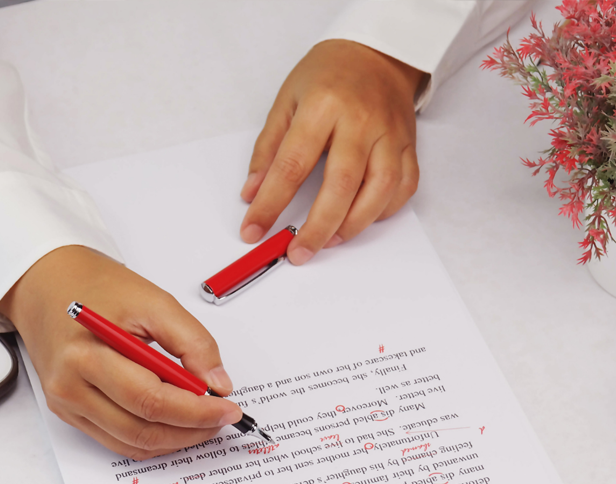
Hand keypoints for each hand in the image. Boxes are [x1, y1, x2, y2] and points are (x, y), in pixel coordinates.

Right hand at [0, 245, 242, 459]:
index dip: (196, 411)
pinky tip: (175, 423)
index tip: (228, 408)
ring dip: (174, 439)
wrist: (47, 283)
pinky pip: (117, 439)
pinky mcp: (70, 411)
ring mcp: (67, 403)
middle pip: (141, 429)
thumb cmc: (97, 286)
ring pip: (131, 444)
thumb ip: (192, 342)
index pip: (151, 400)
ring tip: (203, 422)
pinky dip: (152, 438)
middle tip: (221, 418)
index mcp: (86, 355)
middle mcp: (70, 387)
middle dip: (191, 430)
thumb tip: (217, 384)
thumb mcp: (154, 301)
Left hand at [240, 40, 424, 263]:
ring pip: (380, 190)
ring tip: (328, 241)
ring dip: (353, 225)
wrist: (378, 51)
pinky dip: (384, 211)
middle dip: (316, 228)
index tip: (253, 230)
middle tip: (297, 252)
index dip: (270, 204)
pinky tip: (361, 220)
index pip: (291, 166)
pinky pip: (404, 187)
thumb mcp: (286, 101)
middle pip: (341, 185)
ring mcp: (390, 134)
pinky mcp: (410, 144)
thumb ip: (268, 150)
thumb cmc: (328, 75)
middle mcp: (361, 121)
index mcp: (323, 106)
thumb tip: (252, 193)